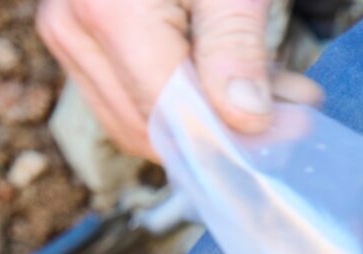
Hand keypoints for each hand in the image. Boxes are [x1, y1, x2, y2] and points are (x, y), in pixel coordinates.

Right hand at [37, 0, 323, 156]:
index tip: (295, 123)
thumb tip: (246, 117)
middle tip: (294, 105)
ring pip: (136, 123)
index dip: (234, 132)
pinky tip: (228, 79)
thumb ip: (235, 44)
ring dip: (207, 121)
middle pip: (152, 125)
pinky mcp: (75, 42)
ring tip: (271, 88)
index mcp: (109, 11)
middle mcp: (72, 30)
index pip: (171, 111)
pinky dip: (180, 104)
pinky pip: (125, 101)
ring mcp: (67, 38)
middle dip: (226, 127)